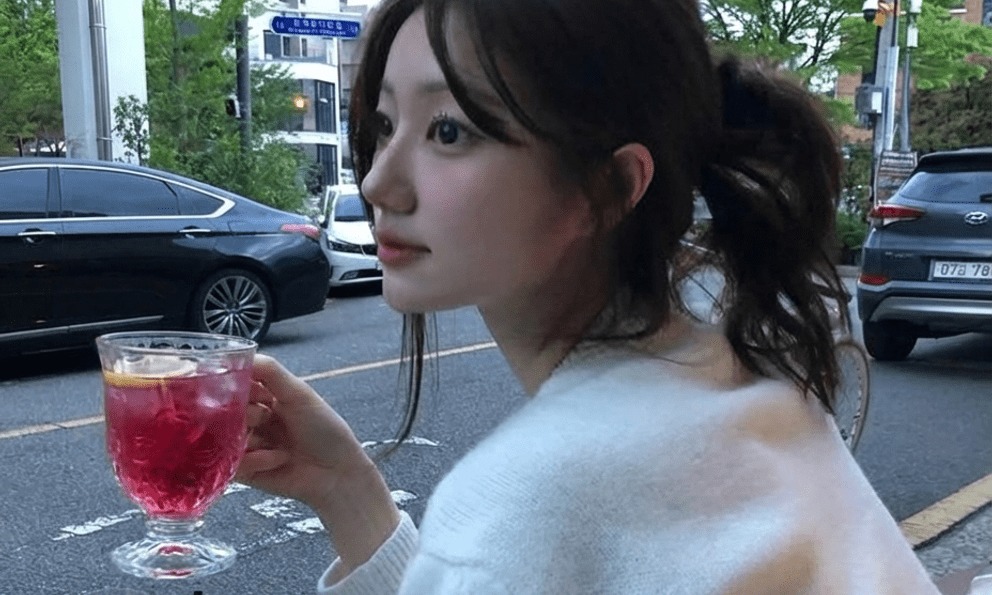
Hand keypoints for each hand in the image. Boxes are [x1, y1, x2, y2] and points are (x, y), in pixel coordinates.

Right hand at [236, 354, 400, 571]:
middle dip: (243, 412)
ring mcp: (245, 445)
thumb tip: (240, 354)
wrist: (337, 473)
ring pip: (223, 436)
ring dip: (250, 437)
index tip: (238, 387)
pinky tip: (278, 459)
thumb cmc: (324, 429)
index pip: (233, 385)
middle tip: (264, 417)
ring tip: (276, 443)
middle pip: (224, 410)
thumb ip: (269, 371)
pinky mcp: (243, 471)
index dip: (233, 385)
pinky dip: (255, 460)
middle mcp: (251, 419)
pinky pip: (231, 462)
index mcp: (263, 398)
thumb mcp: (299, 393)